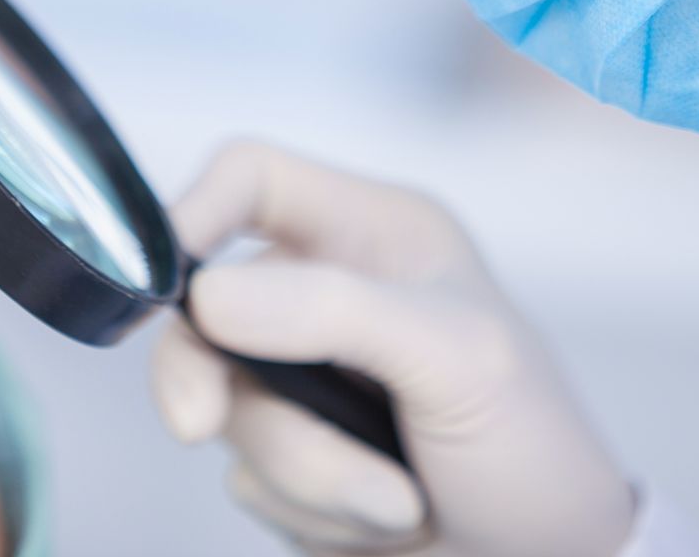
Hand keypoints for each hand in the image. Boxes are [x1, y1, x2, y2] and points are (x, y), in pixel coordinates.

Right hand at [151, 142, 636, 556]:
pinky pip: (247, 478)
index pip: (252, 178)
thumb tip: (208, 294)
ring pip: (223, 405)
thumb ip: (337, 311)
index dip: (191, 210)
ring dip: (304, 470)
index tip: (163, 286)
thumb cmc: (534, 450)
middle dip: (208, 377)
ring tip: (397, 501)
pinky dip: (309, 510)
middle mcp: (329, 294)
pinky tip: (385, 520)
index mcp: (375, 235)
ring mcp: (306, 381)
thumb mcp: (459, 360)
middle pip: (203, 305)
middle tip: (201, 424)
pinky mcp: (295, 457)